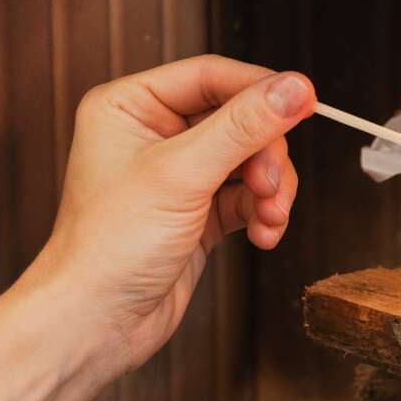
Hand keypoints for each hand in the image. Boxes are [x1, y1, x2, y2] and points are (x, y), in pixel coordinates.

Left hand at [23, 55, 314, 388]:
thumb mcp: (182, 175)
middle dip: (266, 156)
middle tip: (269, 185)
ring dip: (272, 190)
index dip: (261, 89)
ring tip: (270, 217)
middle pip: (241, 119)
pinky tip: (264, 234)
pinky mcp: (197, 212)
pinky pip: (249, 197)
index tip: (305, 102)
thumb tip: (295, 89)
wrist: (95, 324)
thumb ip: (243, 127)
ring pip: (252, 160)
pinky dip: (264, 214)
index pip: (212, 76)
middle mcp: (154, 135)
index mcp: (131, 107)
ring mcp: (178, 176)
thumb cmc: (107, 248)